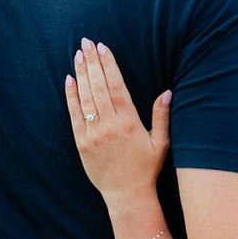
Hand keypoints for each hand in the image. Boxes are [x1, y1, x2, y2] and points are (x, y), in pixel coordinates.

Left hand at [65, 40, 171, 217]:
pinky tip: (69, 80)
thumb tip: (168, 91)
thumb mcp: (161, 142)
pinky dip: (71, 96)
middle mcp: (109, 125)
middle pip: (98, 86)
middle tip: (86, 42)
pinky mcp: (81, 143)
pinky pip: (74, 114)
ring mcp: (93, 134)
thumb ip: (162, 116)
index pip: (116, 85)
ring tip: (78, 54)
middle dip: (92, 62)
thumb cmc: (146, 168)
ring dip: (81, 74)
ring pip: (85, 97)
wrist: (127, 195)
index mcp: (129, 122)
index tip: (103, 47)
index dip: (108, 64)